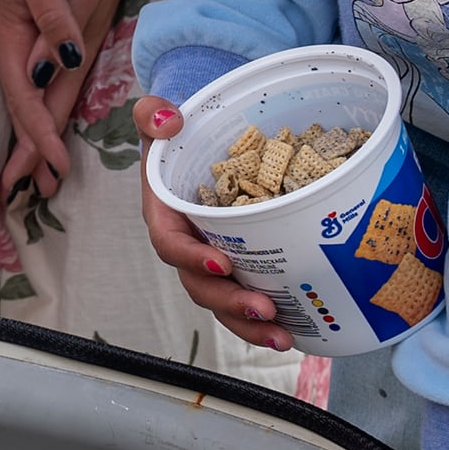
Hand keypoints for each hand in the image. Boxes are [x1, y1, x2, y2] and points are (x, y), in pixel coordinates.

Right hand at [8, 0, 150, 200]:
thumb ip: (50, 17)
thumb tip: (58, 66)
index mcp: (11, 33)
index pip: (25, 99)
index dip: (39, 137)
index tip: (52, 171)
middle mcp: (13, 41)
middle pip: (21, 107)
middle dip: (27, 151)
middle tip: (35, 193)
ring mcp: (20, 34)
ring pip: (27, 96)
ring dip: (33, 135)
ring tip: (39, 172)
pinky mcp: (30, 24)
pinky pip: (34, 79)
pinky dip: (39, 107)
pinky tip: (42, 117)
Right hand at [136, 97, 290, 348]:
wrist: (201, 147)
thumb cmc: (182, 136)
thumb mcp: (159, 119)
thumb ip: (152, 113)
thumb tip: (170, 121)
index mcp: (165, 216)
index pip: (170, 245)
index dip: (192, 258)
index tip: (223, 263)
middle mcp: (187, 247)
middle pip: (199, 285)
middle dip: (230, 302)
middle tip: (264, 308)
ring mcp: (212, 261)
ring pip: (223, 302)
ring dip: (249, 324)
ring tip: (283, 336)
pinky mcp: (238, 267)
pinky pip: (245, 298)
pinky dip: (264, 320)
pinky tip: (296, 331)